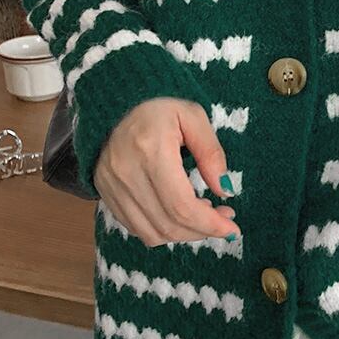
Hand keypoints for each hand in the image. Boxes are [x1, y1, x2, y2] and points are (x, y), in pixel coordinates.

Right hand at [93, 97, 241, 247]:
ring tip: (205, 215)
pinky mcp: (106, 195)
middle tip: (224, 220)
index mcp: (151, 151)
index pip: (181, 205)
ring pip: (152, 233)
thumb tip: (225, 190)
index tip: (232, 228)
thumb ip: (211, 153)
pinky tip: (181, 214)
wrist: (114, 104)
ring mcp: (111, 188)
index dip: (209, 224)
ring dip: (184, 234)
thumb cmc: (159, 108)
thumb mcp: (193, 117)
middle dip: (202, 231)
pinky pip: (137, 228)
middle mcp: (126, 174)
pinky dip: (163, 230)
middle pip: (168, 224)